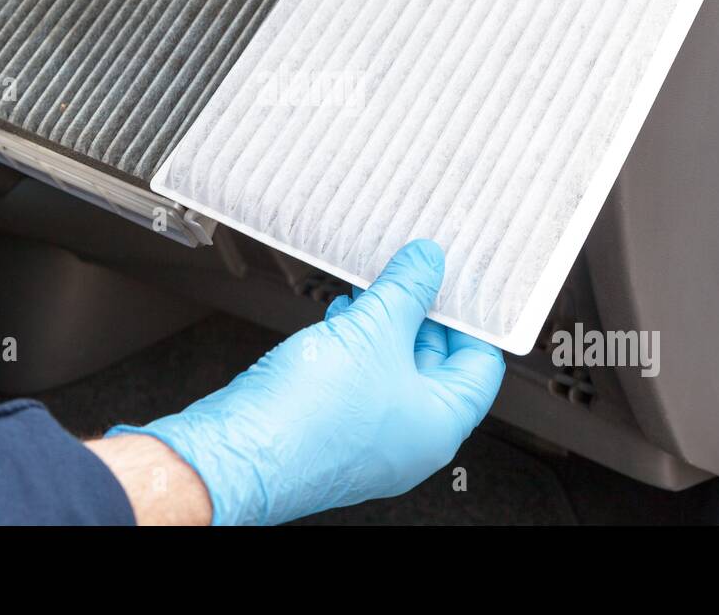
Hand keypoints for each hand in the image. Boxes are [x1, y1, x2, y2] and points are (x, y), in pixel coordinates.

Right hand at [109, 240, 505, 524]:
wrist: (240, 453)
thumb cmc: (310, 416)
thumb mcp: (373, 330)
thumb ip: (407, 291)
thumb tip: (428, 264)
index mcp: (439, 425)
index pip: (479, 366)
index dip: (471, 320)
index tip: (455, 285)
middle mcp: (409, 440)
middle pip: (434, 365)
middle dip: (420, 315)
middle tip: (410, 274)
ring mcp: (370, 440)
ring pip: (390, 370)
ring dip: (382, 325)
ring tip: (370, 288)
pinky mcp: (332, 432)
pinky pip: (357, 381)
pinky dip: (354, 345)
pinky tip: (339, 316)